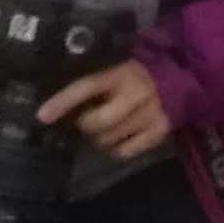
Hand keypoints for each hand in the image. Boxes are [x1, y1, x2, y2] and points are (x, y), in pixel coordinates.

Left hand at [40, 61, 172, 159]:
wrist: (181, 79)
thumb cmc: (136, 77)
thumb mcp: (117, 71)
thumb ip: (96, 85)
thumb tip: (60, 105)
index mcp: (120, 74)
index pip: (87, 87)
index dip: (63, 101)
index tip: (42, 116)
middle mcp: (136, 93)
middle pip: (98, 122)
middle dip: (86, 125)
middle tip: (88, 121)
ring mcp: (150, 113)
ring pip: (109, 140)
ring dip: (101, 139)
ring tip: (107, 128)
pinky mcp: (159, 131)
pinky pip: (125, 151)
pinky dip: (117, 149)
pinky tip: (121, 138)